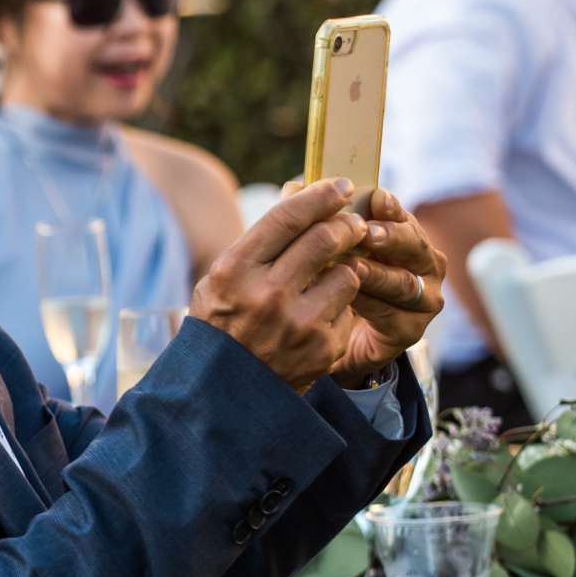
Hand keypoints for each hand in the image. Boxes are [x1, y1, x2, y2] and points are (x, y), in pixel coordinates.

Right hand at [190, 179, 370, 391]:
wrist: (223, 391)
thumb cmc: (222, 323)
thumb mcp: (224, 278)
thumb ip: (262, 238)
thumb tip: (300, 189)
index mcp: (234, 271)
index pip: (287, 217)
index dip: (319, 195)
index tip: (339, 185)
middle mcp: (266, 295)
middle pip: (324, 238)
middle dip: (346, 224)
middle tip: (353, 221)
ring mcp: (297, 323)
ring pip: (347, 272)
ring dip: (347, 267)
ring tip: (335, 274)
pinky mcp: (322, 347)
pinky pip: (348, 308)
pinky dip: (341, 304)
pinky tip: (323, 312)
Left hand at [327, 189, 445, 382]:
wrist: (325, 341)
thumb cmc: (327, 284)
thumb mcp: (320, 250)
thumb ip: (312, 220)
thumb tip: (293, 186)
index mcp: (404, 234)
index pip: (400, 215)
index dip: (389, 206)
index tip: (374, 197)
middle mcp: (422, 263)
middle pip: (413, 245)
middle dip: (391, 237)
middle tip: (368, 233)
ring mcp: (423, 298)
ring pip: (405, 282)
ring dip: (378, 273)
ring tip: (354, 266)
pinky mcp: (411, 330)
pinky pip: (394, 315)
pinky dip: (372, 306)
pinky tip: (351, 299)